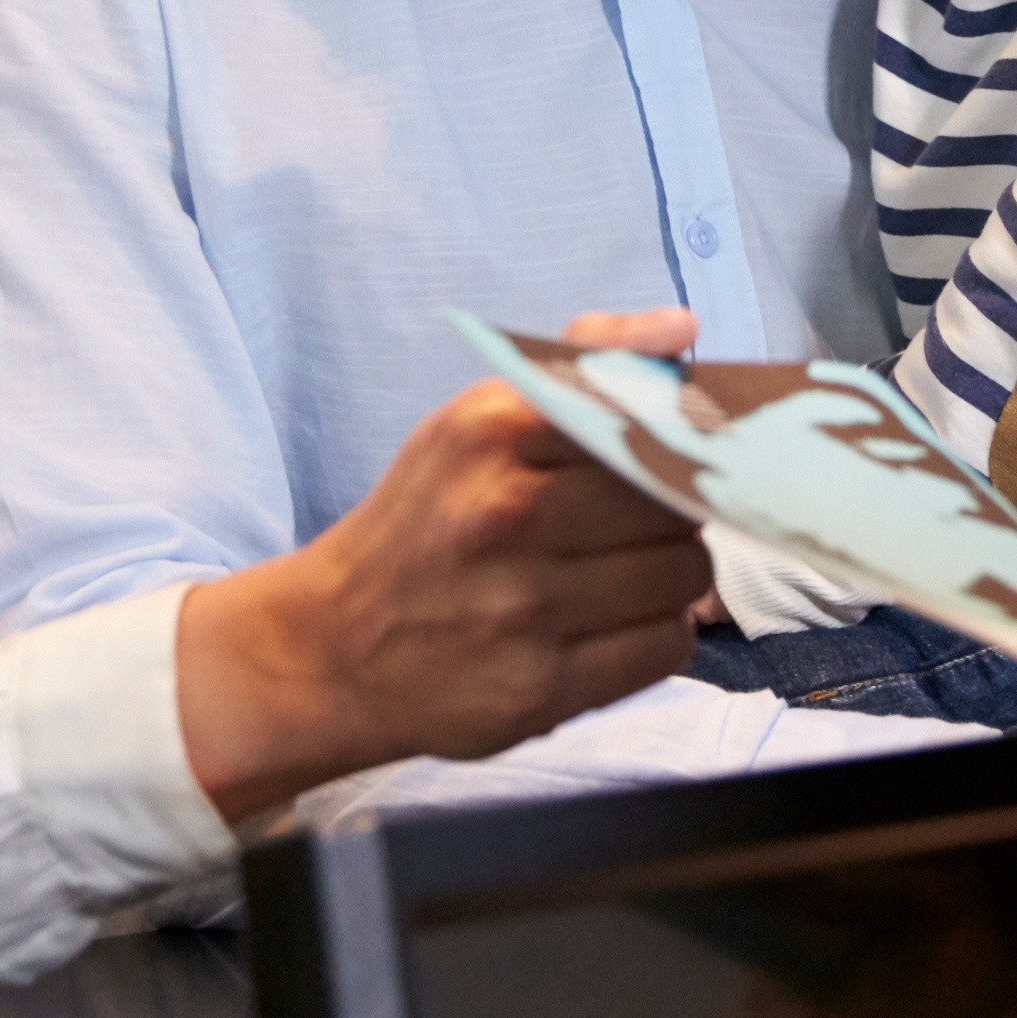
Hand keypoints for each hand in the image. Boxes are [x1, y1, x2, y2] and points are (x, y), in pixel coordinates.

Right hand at [180, 380, 706, 812]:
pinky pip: (665, 649)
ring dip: (668, 578)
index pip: (649, 419)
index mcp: (491, 432)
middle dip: (672, 513)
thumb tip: (682, 328)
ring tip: (619, 575)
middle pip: (677, 503)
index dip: (677, 443)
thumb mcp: (477, 422)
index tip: (672, 457)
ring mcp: (523, 609)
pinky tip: (610, 626)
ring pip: (685, 578)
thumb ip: (582, 365)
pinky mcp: (541, 690)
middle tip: (633, 524)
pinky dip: (655, 637)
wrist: (331, 649)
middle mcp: (506, 516)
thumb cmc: (423, 524)